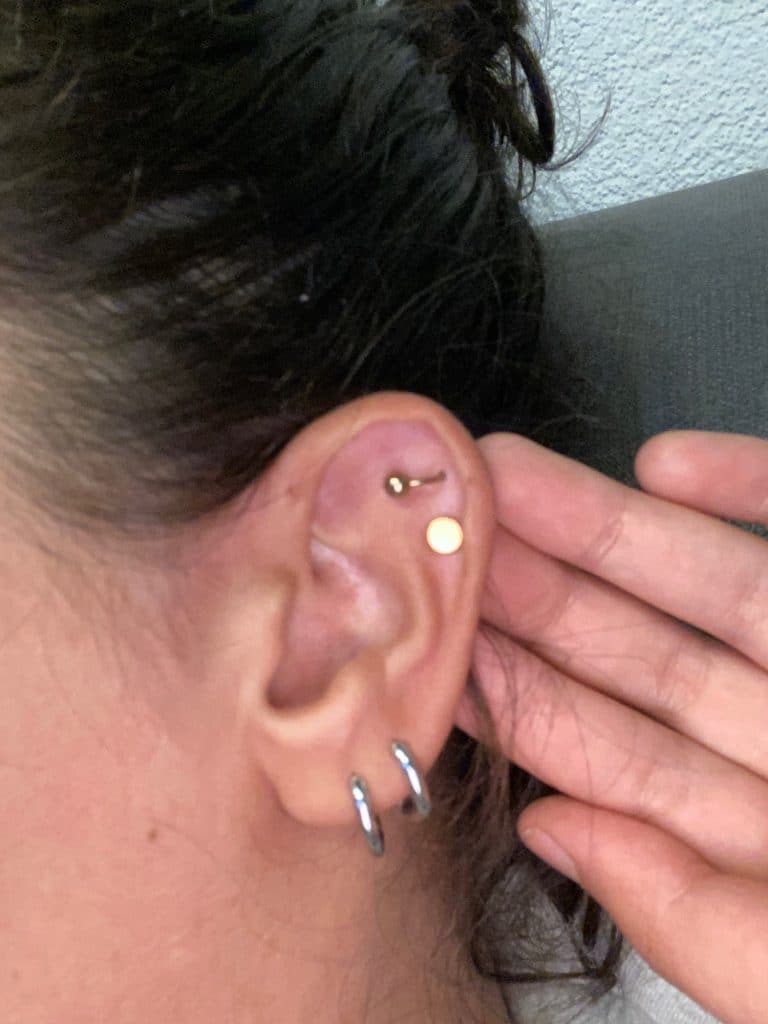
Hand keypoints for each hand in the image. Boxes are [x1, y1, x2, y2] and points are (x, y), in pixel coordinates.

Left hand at [456, 430, 767, 1023]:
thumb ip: (689, 913)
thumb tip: (551, 834)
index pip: (614, 752)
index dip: (521, 691)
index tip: (440, 639)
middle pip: (646, 651)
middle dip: (544, 591)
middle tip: (447, 536)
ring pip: (717, 578)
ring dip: (616, 525)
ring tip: (514, 479)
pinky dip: (757, 489)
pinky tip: (666, 461)